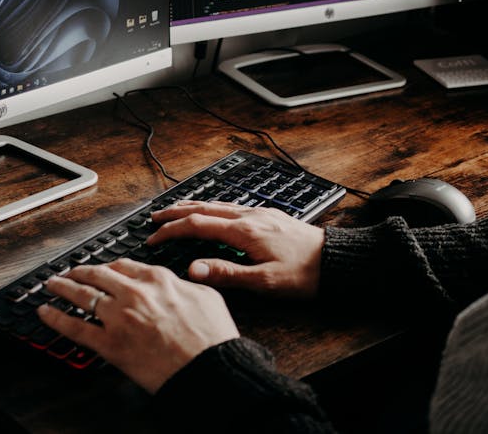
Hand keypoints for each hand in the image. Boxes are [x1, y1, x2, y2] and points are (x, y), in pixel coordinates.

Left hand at [38, 258, 238, 392]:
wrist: (208, 368)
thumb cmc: (212, 337)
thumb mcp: (205, 296)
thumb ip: (184, 284)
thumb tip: (177, 282)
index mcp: (157, 279)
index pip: (124, 265)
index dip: (108, 266)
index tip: (102, 268)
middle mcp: (134, 293)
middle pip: (98, 275)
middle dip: (79, 271)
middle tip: (69, 272)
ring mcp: (119, 318)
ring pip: (82, 295)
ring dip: (62, 287)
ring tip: (51, 284)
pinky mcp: (110, 345)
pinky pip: (75, 328)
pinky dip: (56, 319)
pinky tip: (44, 312)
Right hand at [148, 201, 324, 296]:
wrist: (335, 261)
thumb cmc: (304, 274)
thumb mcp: (264, 282)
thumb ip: (226, 274)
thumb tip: (192, 269)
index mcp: (244, 231)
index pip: (197, 225)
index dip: (171, 231)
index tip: (152, 239)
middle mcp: (249, 215)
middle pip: (203, 208)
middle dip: (175, 212)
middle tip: (154, 218)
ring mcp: (258, 212)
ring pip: (216, 204)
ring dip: (192, 206)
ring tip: (175, 210)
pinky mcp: (267, 214)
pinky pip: (230, 205)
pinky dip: (211, 207)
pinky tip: (212, 212)